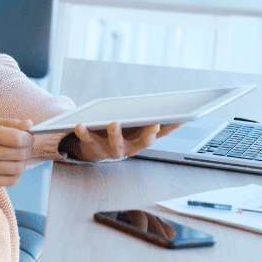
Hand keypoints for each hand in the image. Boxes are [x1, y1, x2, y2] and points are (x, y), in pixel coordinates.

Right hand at [0, 118, 33, 186]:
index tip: (28, 137)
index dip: (28, 138)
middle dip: (28, 149)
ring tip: (19, 157)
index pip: (17, 139)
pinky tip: (12, 167)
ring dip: (23, 162)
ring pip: (17, 168)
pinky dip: (17, 174)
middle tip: (26, 146)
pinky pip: (10, 181)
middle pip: (19, 154)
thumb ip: (11, 123)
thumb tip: (30, 124)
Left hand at [63, 122, 183, 162]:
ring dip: (116, 135)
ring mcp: (112, 150)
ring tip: (114, 122)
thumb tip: (179, 111)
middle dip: (149, 134)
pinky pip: (88, 140)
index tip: (181, 118)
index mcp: (143, 139)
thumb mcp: (137, 126)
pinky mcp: (93, 147)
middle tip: (154, 124)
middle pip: (143, 143)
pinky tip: (80, 124)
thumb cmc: (120, 132)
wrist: (93, 147)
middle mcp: (131, 148)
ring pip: (116, 146)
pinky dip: (84, 132)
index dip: (171, 127)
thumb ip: (154, 120)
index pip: (162, 133)